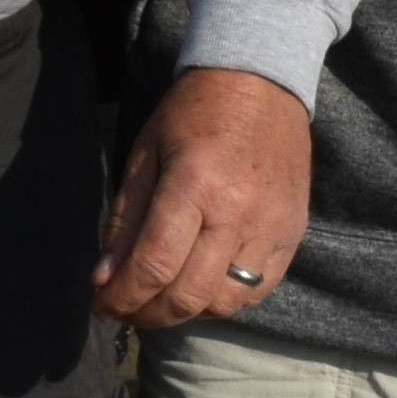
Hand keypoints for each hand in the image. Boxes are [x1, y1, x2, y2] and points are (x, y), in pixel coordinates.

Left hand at [94, 65, 311, 326]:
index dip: (123, 297)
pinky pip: (258, 290)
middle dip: (148, 314)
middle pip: (188, 295)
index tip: (102, 305)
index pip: (154, 265)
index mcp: (194, 185)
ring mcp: (271, 226)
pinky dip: (225, 300)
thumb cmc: (193, 114)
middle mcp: (238, 212)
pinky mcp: (294, 232)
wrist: (261, 83)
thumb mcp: (145, 155)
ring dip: (186, 312)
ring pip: (224, 302)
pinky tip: (203, 287)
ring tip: (163, 300)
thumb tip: (105, 279)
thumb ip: (126, 220)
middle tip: (127, 309)